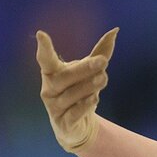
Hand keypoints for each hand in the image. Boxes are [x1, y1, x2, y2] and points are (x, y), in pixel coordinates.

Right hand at [36, 27, 117, 152]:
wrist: (77, 125)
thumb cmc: (80, 91)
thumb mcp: (90, 72)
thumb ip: (100, 53)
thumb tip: (115, 31)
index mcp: (53, 73)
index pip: (46, 60)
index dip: (44, 48)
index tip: (41, 34)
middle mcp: (50, 89)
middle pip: (63, 77)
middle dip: (83, 69)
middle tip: (103, 61)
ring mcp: (55, 107)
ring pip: (69, 96)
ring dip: (87, 86)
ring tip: (103, 78)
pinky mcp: (64, 122)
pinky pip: (73, 113)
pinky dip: (83, 106)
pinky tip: (94, 98)